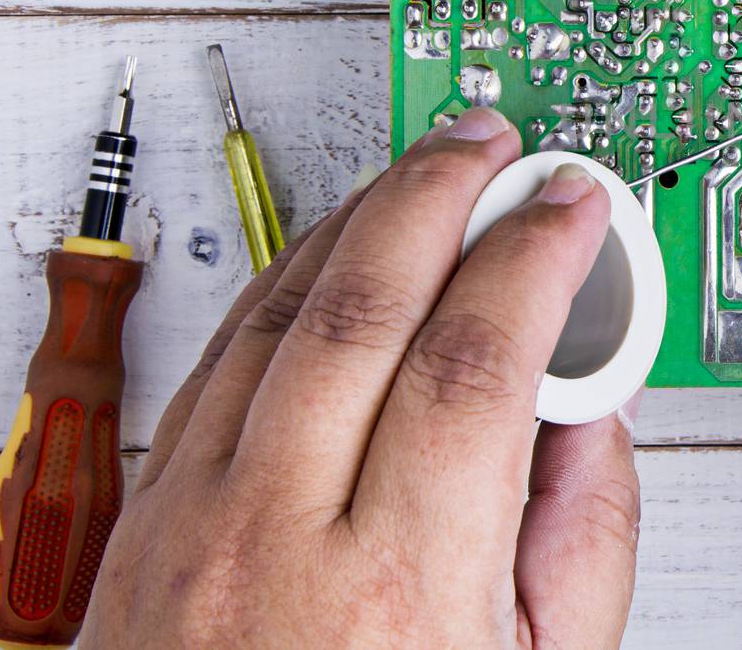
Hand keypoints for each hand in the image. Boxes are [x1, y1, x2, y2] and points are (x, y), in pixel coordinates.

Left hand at [84, 107, 642, 648]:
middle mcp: (280, 546)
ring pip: (282, 314)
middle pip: (367, 305)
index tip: (572, 208)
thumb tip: (592, 404)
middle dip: (440, 194)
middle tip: (493, 148)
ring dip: (363, 219)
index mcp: (402, 594)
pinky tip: (339, 254)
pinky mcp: (150, 528)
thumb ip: (589, 536)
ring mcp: (195, 530)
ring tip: (425, 174)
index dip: (537, 255)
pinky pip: (222, 360)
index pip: (479, 358)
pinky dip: (291, 282)